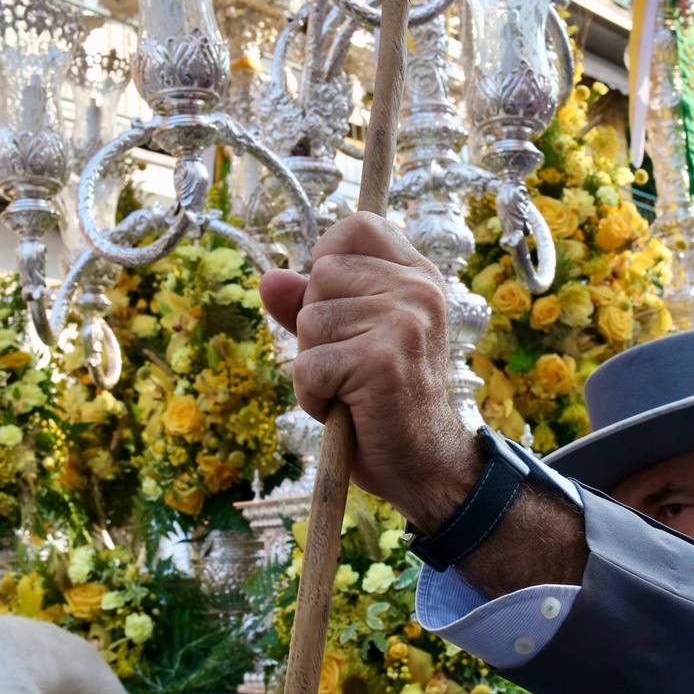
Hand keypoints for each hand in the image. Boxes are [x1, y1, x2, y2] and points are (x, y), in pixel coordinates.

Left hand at [260, 212, 481, 528]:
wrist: (425, 464)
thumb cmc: (384, 401)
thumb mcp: (347, 341)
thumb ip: (309, 305)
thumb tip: (268, 279)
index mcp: (418, 276)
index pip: (356, 228)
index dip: (328, 258)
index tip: (339, 302)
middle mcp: (418, 290)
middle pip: (320, 276)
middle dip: (316, 328)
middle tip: (351, 365)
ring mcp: (404, 321)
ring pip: (310, 322)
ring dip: (313, 366)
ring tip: (350, 389)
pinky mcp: (381, 358)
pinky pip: (308, 365)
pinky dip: (314, 397)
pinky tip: (345, 410)